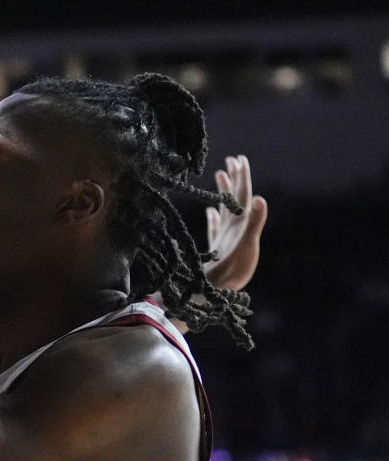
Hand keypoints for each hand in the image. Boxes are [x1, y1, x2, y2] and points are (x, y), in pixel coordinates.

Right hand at [204, 155, 267, 290]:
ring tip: (220, 175)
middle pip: (236, 197)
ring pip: (226, 209)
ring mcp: (226, 237)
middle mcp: (236, 228)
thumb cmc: (233, 271)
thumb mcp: (247, 245)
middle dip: (235, 178)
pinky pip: (215, 227)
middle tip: (231, 159)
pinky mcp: (217, 247)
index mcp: (243, 224)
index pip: (243, 195)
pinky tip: (209, 211)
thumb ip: (255, 222)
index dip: (242, 177)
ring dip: (224, 192)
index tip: (239, 159)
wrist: (220, 293)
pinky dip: (213, 217)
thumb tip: (260, 198)